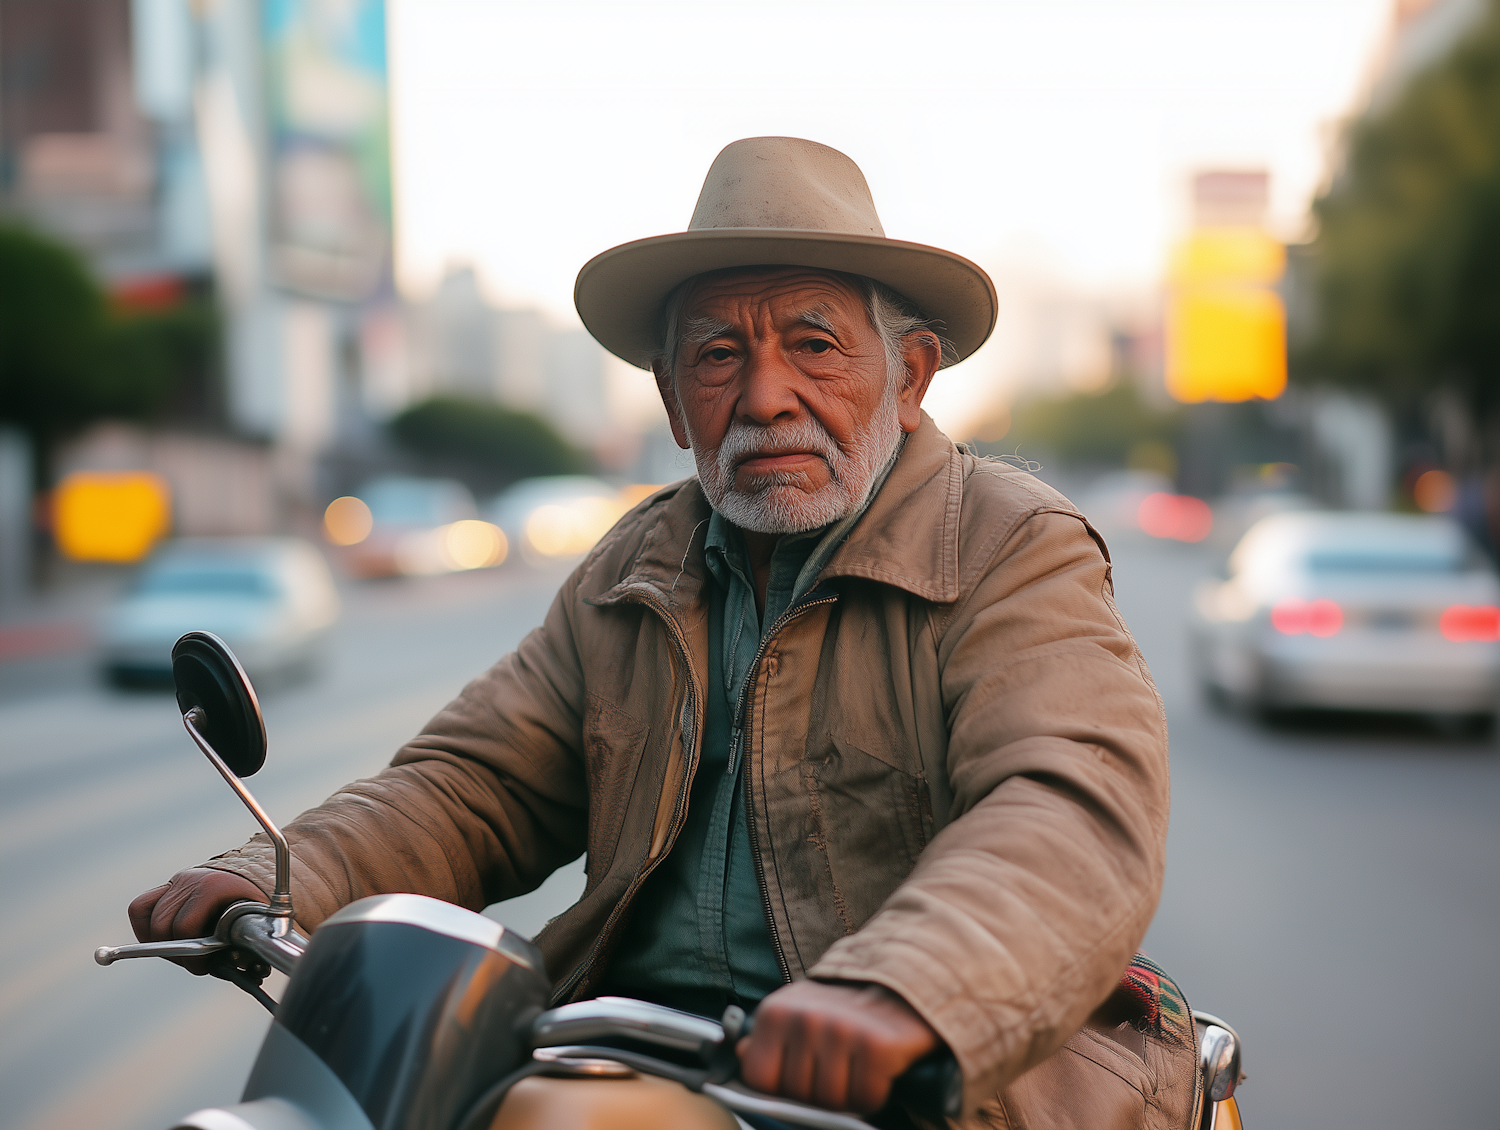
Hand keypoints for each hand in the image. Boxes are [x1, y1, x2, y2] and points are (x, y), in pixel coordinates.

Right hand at [128, 868, 267, 974]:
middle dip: (176, 953)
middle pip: (162, 925)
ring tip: (182, 953)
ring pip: (148, 919)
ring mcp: (178, 880)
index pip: (184, 927)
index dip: (191, 955)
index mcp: (214, 886)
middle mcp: (191, 879)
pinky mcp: (169, 885)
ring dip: (160, 944)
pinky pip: (140, 907)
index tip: (203, 967)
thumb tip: (244, 972)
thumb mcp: (256, 924)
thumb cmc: (257, 905)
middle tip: (194, 963)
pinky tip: (163, 941)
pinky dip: (146, 928)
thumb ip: (246, 947)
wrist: (256, 875)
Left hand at [736, 980, 940, 1112]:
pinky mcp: (877, 1046)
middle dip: (819, 1093)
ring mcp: (841, 1031)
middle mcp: (804, 1019)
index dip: (781, 1089)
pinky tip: (877, 1069)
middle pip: (798, 1095)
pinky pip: (866, 1098)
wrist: (901, 986)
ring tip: (856, 1067)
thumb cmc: (844, 1010)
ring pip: (831, 1102)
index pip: (759, 1080)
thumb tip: (741, 1053)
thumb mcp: (796, 1014)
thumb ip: (767, 1039)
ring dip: (848, 1095)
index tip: (801, 1076)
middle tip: (838, 1067)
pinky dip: (874, 1093)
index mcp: (776, 1012)